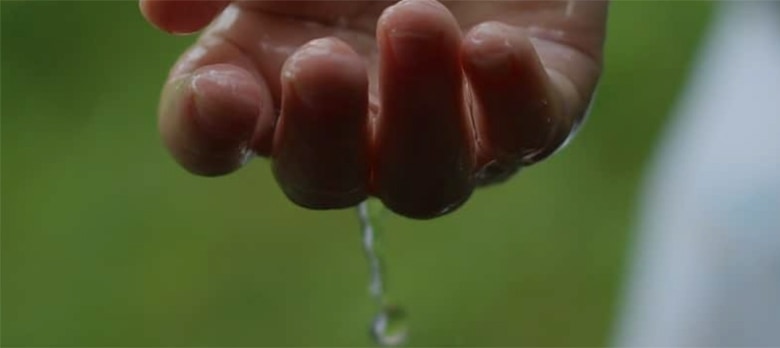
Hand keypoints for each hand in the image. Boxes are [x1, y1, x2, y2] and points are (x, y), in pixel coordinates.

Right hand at [141, 0, 607, 218]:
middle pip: (321, 179)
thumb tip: (161, 10)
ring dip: (416, 117)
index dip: (207, 129)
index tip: (221, 93)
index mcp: (276, 73)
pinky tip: (490, 46)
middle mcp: (360, 121)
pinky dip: (507, 100)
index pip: (215, 135)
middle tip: (325, 62)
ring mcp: (449, 128)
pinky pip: (525, 134)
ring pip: (424, 184)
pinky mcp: (535, 110)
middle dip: (321, 133)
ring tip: (414, 21)